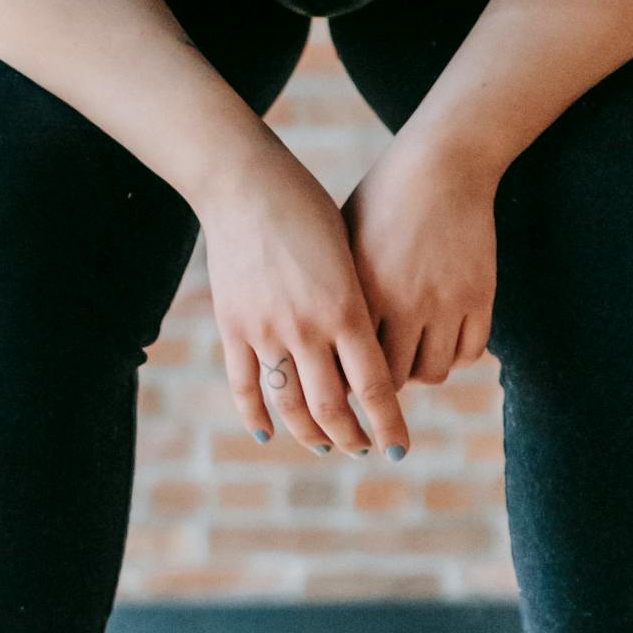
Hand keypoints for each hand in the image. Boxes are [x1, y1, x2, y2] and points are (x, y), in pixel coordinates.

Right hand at [198, 134, 408, 457]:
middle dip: (354, 437)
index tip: (399, 448)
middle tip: (365, 448)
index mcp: (346, 309)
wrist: (246, 183)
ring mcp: (266, 332)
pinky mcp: (233, 328)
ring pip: (290, 406)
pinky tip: (268, 434)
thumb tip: (374, 353)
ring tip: (326, 446)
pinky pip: (245, 387)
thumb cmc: (308, 211)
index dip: (389, 425)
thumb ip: (359, 307)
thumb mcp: (350, 256)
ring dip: (312, 435)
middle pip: (334, 407)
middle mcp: (308, 329)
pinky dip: (256, 416)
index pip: (375, 387)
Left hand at [344, 125, 499, 389]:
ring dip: (422, 373)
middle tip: (382, 375)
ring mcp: (446, 301)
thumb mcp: (343, 241)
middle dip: (386, 385)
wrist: (442, 162)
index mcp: (361, 291)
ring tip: (414, 357)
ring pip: (434, 373)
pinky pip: (470, 352)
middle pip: (394, 380)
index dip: (349, 380)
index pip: (351, 366)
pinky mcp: (479, 295)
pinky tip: (444, 342)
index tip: (348, 379)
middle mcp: (404, 302)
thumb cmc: (382, 199)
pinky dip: (457, 356)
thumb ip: (335, 292)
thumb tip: (321, 343)